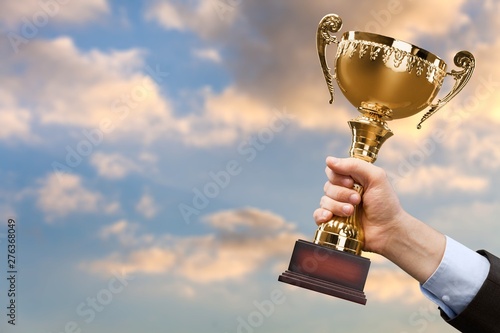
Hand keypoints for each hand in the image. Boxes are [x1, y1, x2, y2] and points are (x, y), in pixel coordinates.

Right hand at [313, 156, 444, 282]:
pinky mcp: (332, 222)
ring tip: (351, 212)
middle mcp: (343, 192)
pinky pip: (317, 215)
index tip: (350, 182)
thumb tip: (328, 160)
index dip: (338, 177)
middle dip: (342, 194)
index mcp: (352, 179)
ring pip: (324, 201)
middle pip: (328, 186)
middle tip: (358, 200)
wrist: (388, 231)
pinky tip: (329, 216)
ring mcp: (337, 207)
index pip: (332, 171)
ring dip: (337, 206)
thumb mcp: (376, 178)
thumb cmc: (385, 204)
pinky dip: (321, 215)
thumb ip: (354, 165)